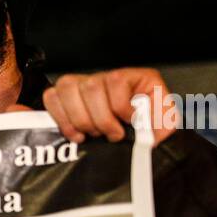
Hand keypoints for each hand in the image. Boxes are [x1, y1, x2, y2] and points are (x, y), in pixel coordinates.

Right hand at [42, 67, 178, 146]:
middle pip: (90, 86)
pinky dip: (60, 119)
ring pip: (67, 88)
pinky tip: (75, 134)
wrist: (139, 138)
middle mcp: (107, 78)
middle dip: (99, 118)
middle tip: (110, 135)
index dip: (119, 106)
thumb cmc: (148, 129)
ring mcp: (84, 85)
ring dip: (78, 119)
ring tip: (91, 134)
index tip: (127, 124)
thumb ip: (161, 123)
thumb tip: (146, 130)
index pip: (116, 80)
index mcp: (135, 78)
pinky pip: (51, 98)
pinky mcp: (66, 98)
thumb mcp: (165, 125)